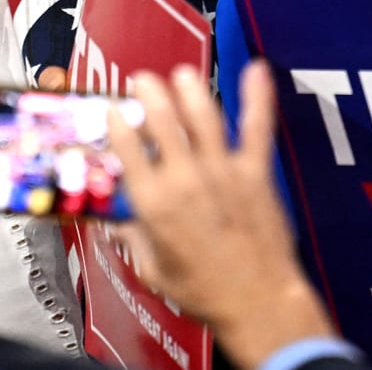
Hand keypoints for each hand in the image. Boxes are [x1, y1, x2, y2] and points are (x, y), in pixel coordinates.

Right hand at [108, 64, 335, 369]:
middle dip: (149, 94)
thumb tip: (116, 222)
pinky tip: (258, 69)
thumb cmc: (203, 292)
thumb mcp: (153, 269)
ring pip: (203, 116)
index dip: (116, 123)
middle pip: (161, 121)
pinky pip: (256, 127)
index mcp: (154, 203)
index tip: (113, 110)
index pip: (126, 148)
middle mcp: (184, 179)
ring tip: (181, 74)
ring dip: (189, 89)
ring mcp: (222, 171)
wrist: (258, 301)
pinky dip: (258, 96)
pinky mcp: (255, 172)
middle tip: (143, 80)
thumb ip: (134, 239)